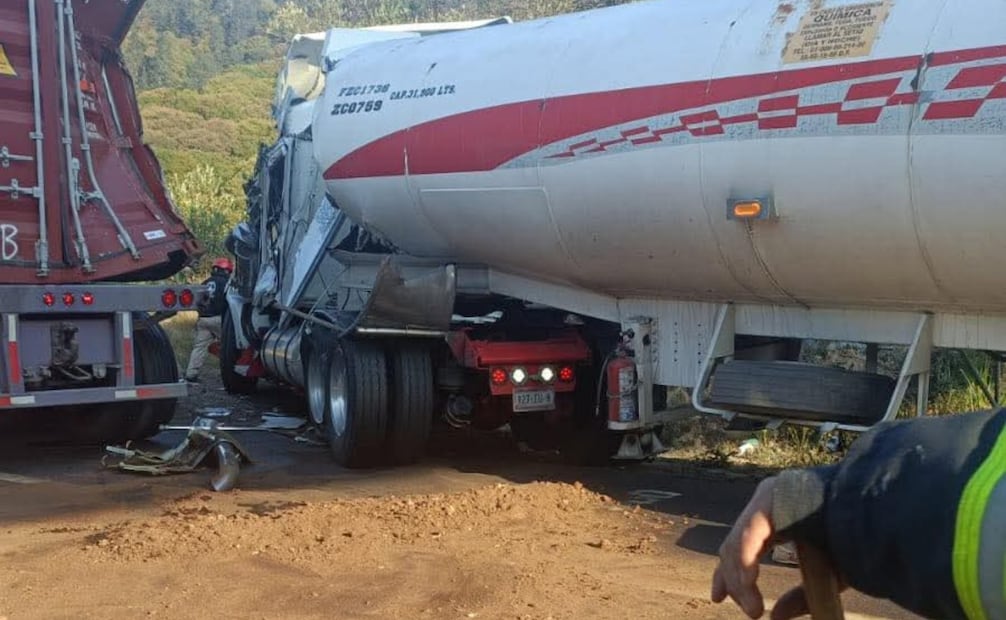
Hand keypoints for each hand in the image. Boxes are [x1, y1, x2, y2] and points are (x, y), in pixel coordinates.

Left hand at [711, 477, 846, 619]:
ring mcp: (766, 498)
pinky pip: (750, 534)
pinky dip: (746, 562)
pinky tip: (748, 585)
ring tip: (753, 609)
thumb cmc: (855, 542)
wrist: (877, 515)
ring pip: (737, 544)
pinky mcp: (770, 498)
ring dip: (739, 580)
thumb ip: (798, 597)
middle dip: (731, 579)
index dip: (728, 574)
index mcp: (777, 517)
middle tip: (738, 607)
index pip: (740, 546)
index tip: (719, 597)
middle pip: (733, 546)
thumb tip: (775, 617)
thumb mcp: (824, 577)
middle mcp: (767, 505)